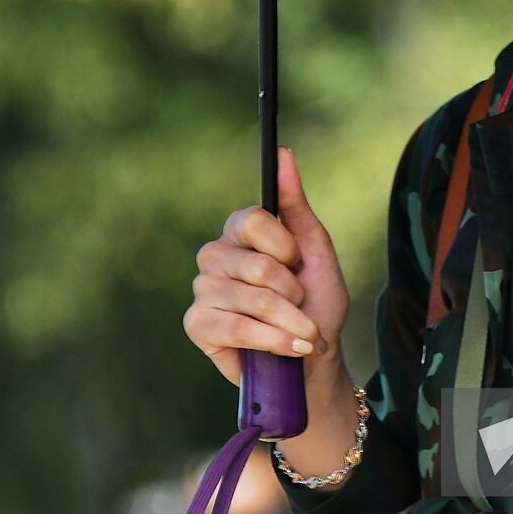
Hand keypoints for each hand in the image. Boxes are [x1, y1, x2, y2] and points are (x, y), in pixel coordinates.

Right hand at [184, 146, 350, 385]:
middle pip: (257, 265)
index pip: (251, 220)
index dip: (283, 247)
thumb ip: (295, 203)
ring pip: (252, 298)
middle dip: (293, 293)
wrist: (313, 359)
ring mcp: (202, 290)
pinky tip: (289, 348)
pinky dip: (273, 340)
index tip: (297, 263)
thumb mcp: (315, 249)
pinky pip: (235, 326)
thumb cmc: (316, 303)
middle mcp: (214, 255)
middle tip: (301, 304)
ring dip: (292, 321)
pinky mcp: (196, 324)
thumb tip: (283, 153)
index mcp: (239, 231)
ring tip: (301, 332)